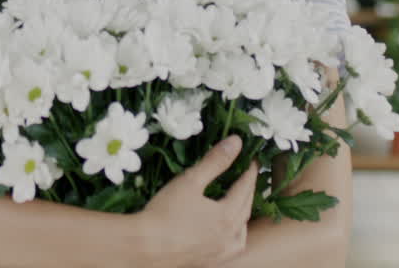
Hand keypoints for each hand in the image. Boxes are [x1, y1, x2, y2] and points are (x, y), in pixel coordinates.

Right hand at [133, 135, 257, 267]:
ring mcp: (220, 252)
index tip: (253, 161)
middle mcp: (229, 237)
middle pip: (246, 209)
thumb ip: (214, 161)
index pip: (245, 188)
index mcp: (227, 216)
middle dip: (248, 190)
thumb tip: (236, 142)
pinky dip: (235, 237)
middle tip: (247, 177)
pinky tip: (227, 235)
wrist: (145, 247)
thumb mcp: (190, 181)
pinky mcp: (209, 261)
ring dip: (244, 216)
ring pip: (241, 233)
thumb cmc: (165, 213)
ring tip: (241, 205)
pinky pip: (231, 248)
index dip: (250, 172)